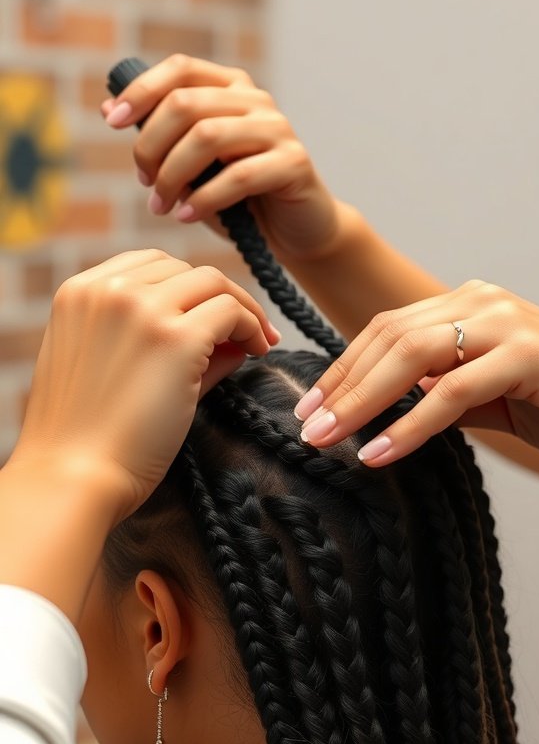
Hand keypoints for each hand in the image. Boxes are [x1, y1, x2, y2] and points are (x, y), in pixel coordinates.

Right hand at [13, 250, 278, 519]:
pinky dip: (253, 327)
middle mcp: (108, 289)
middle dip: (221, 296)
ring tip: (260, 342)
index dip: (190, 288)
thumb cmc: (88, 440)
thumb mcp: (108, 370)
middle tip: (250, 330)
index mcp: (81, 292)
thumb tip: (231, 339)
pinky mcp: (176, 339)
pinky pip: (231, 312)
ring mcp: (143, 310)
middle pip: (186, 269)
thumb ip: (163, 343)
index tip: (213, 315)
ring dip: (244, 309)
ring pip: (213, 283)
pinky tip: (260, 352)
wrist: (73, 479)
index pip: (150, 264)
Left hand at [101, 53, 341, 262]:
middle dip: (152, 146)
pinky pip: (238, 176)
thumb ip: (160, 137)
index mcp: (230, 88)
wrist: (294, 232)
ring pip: (208, 137)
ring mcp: (277, 129)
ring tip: (160, 206)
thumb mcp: (193, 167)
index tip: (114, 121)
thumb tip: (109, 108)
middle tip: (144, 183)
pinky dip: (204, 199)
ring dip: (173, 175)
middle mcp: (255, 100)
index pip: (180, 69)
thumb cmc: (239, 199)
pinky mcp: (294, 163)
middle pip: (186, 104)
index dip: (142, 91)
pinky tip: (186, 216)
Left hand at [293, 280, 538, 464]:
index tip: (309, 407)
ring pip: (414, 356)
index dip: (343, 368)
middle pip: (390, 337)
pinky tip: (379, 453)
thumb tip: (381, 410)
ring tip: (328, 439)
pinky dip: (410, 425)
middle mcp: (483, 301)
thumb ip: (439, 393)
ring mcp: (506, 322)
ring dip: (363, 401)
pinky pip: (453, 391)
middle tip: (307, 428)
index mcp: (468, 305)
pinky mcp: (528, 355)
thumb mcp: (487, 398)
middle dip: (342, 385)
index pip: (387, 329)